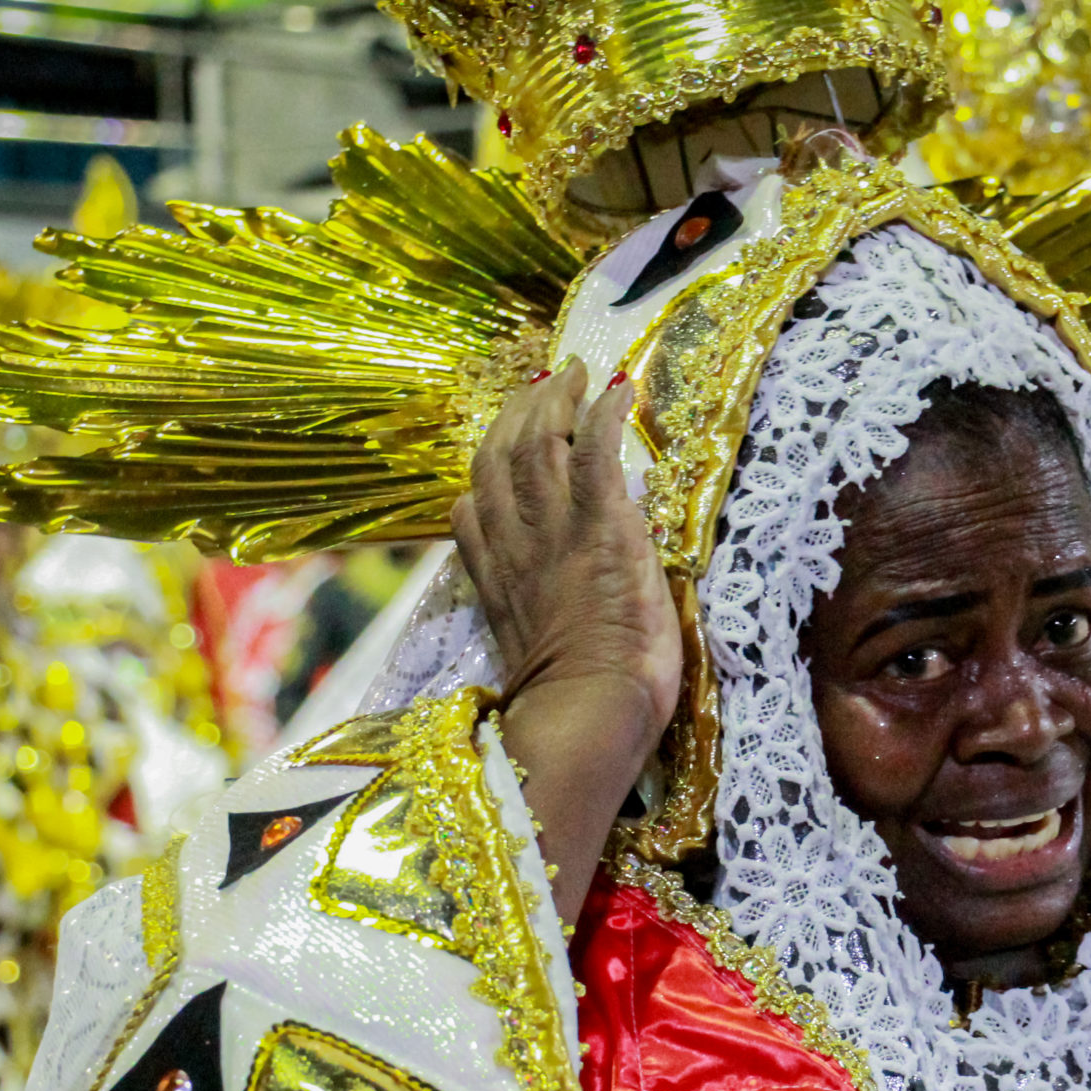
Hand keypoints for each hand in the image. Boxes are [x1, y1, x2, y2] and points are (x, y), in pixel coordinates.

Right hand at [453, 361, 679, 923]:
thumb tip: (533, 619)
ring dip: (555, 401)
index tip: (502, 444)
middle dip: (517, 414)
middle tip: (543, 384)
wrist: (590, 718)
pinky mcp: (601, 529)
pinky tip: (615, 390)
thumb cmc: (578, 713)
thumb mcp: (535, 666)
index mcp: (499, 586)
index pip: (474, 514)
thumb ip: (527, 626)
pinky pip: (594, 453)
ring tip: (574, 372)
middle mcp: (518, 550)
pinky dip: (601, 416)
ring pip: (537, 444)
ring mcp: (556, 536)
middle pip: (500, 461)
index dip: (485, 474)